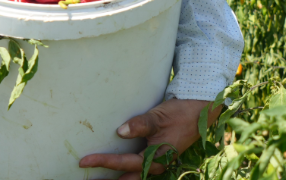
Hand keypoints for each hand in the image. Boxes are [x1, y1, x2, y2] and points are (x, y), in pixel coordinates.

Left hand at [79, 98, 215, 178]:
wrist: (200, 111)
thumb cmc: (180, 113)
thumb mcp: (159, 116)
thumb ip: (140, 124)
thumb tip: (120, 132)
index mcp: (156, 158)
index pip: (124, 163)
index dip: (103, 162)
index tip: (84, 161)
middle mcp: (156, 164)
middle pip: (126, 177)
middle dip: (107, 179)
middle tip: (87, 179)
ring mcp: (156, 161)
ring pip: (131, 174)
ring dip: (115, 176)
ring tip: (97, 177)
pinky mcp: (156, 155)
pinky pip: (137, 166)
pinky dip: (124, 169)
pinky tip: (114, 168)